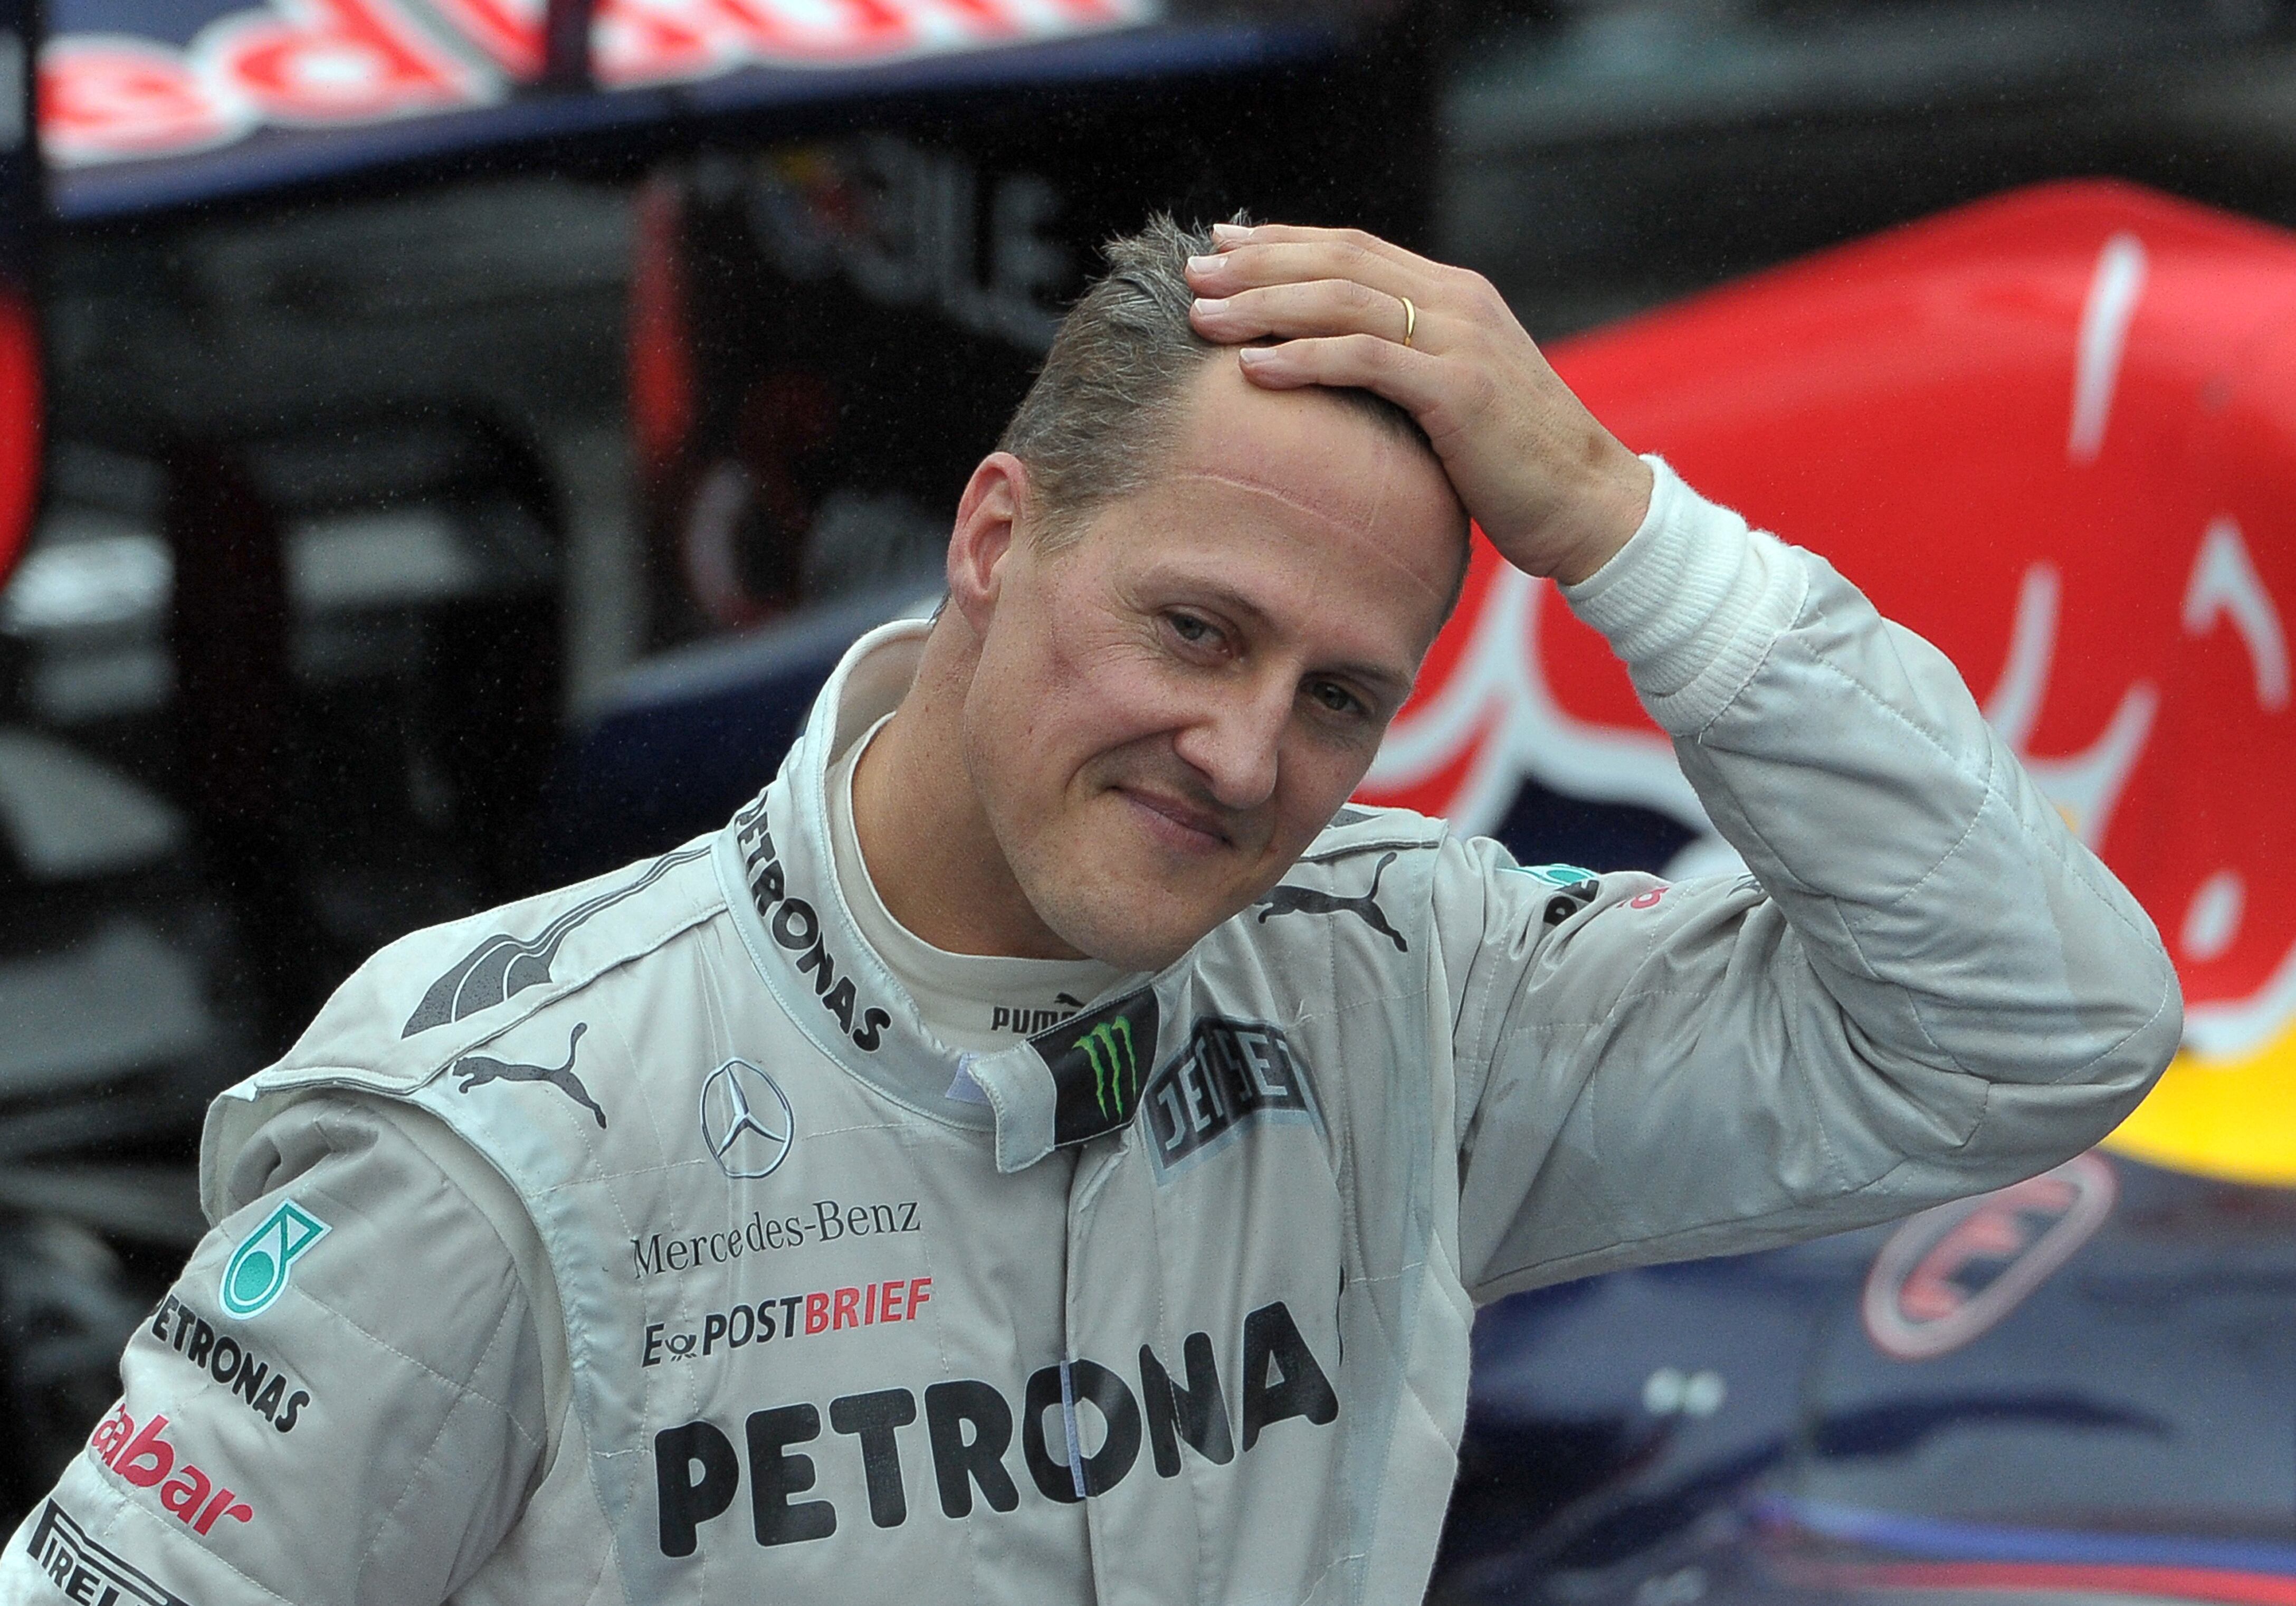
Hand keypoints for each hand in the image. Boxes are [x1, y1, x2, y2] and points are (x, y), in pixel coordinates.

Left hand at [1185, 223, 1653, 585]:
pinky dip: (1305, 358)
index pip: (1352, 248)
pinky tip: (1254, 368)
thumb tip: (1335, 365)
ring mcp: (1462, 342)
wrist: (1590, 505)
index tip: (1221, 245)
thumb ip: (1405, 365)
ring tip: (1204, 317)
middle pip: (1338, 261)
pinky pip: (1366, 360)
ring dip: (1265, 305)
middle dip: (1258, 264)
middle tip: (1193, 274)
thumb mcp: (1454, 396)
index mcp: (1455, 295)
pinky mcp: (1459, 390)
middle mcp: (1458, 303)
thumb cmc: (1513, 465)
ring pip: (1344, 300)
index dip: (1282, 242)